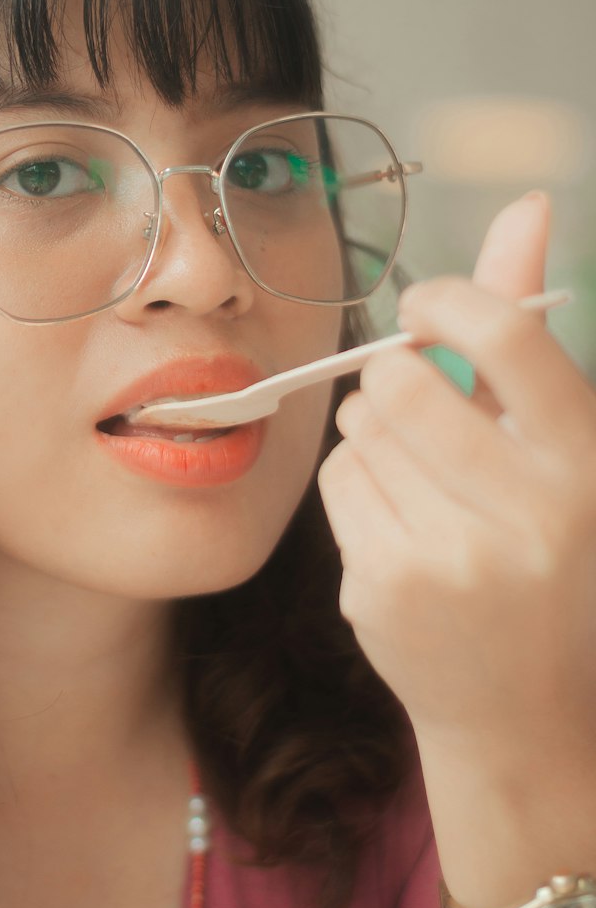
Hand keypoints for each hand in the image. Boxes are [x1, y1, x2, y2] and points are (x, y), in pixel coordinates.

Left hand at [317, 191, 595, 756]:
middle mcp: (534, 513)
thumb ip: (526, 325)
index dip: (451, 300)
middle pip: (405, 379)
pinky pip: (337, 480)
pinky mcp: (389, 590)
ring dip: (375, 433)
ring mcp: (458, 559)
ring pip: (362, 427)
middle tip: (418, 411)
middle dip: (396, 378)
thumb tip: (528, 202)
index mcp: (587, 463)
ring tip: (419, 479)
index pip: (511, 337)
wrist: (515, 705)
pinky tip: (395, 525)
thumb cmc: (534, 544)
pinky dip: (354, 485)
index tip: (425, 305)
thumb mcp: (554, 441)